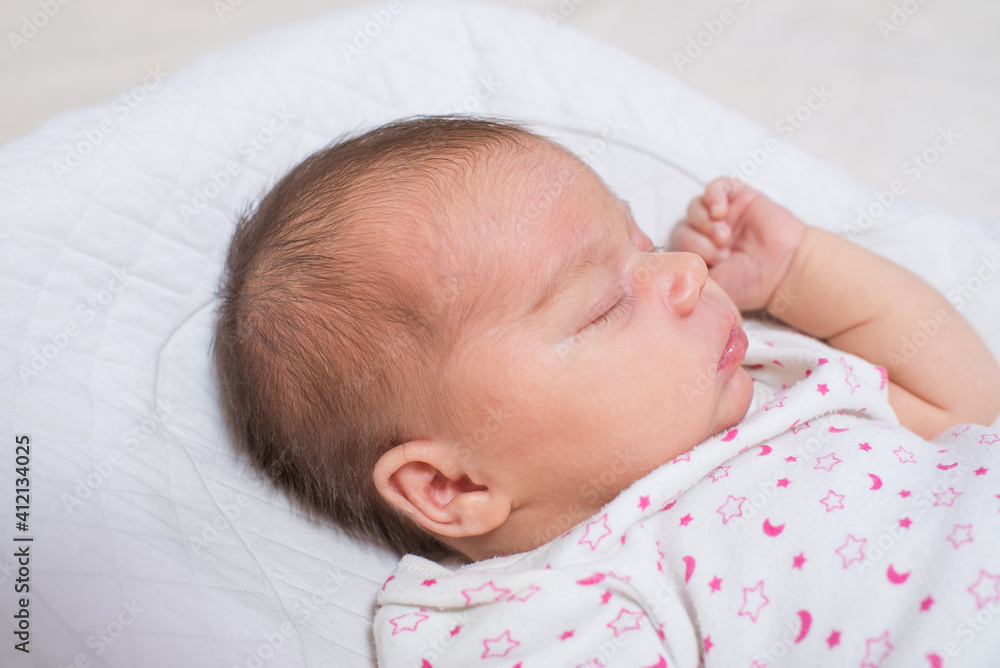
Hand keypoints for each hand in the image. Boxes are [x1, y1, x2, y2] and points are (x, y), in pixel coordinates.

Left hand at [672, 177, 807, 311]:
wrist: (785, 271)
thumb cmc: (750, 284)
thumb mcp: (712, 287)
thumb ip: (688, 275)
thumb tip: (666, 271)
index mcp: (697, 256)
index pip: (674, 247)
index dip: (685, 254)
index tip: (708, 265)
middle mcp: (706, 234)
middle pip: (682, 227)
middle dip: (696, 242)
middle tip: (719, 254)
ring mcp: (722, 215)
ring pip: (694, 207)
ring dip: (704, 222)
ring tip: (724, 237)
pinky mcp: (738, 197)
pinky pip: (715, 187)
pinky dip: (713, 196)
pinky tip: (721, 211)